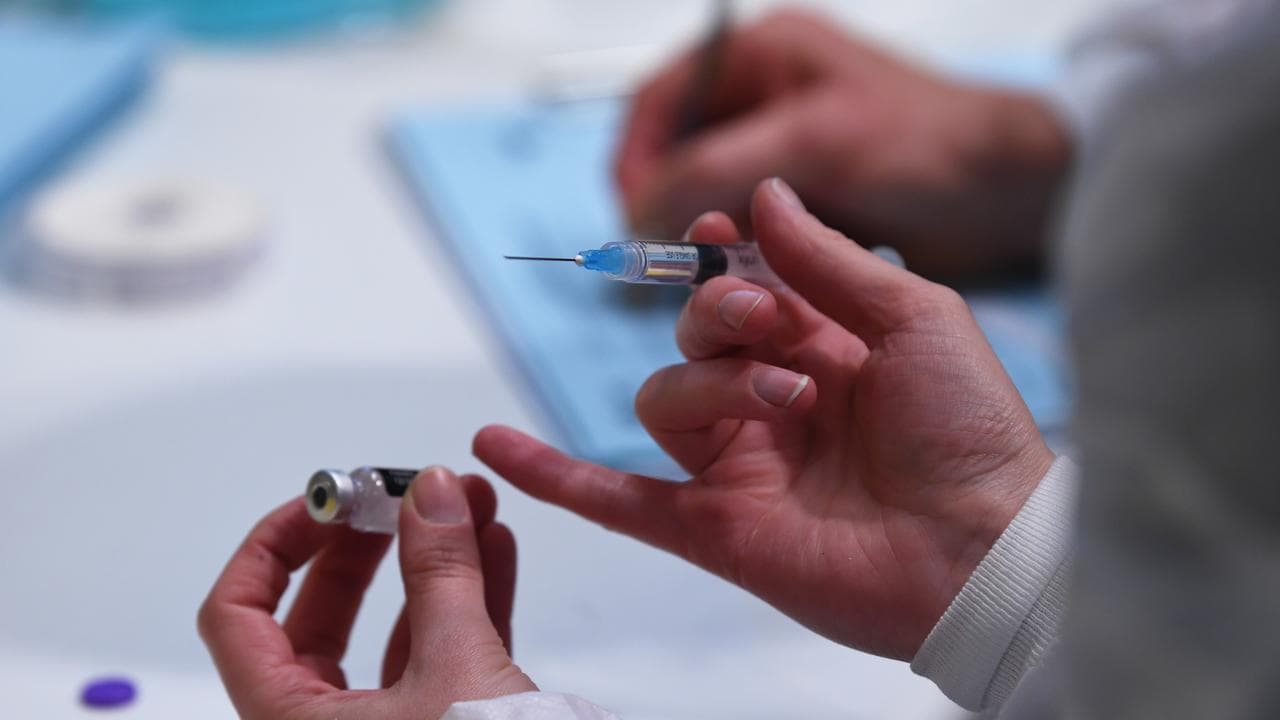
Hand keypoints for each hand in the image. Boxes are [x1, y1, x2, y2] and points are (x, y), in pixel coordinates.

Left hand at [199, 468, 535, 718]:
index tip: (327, 498)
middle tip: (400, 496)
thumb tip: (429, 495)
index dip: (275, 546)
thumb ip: (442, 576)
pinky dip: (467, 601)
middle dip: (366, 547)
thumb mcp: (459, 674)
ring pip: (389, 634)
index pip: (238, 616)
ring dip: (430, 566)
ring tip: (465, 510)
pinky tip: (493, 554)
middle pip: (316, 618)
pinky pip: (439, 655)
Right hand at [475, 179, 1053, 660]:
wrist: (987, 548)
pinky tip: (496, 448)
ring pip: (664, 399)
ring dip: (712, 384)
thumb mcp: (916, 317)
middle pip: (692, 338)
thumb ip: (827, 260)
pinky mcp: (715, 525)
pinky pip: (618, 498)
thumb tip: (760, 198)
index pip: (741, 293)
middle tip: (771, 322)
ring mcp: (739, 466)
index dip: (723, 263)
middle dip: (721, 316)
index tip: (719, 235)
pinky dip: (555, 474)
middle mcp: (771, 405)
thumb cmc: (972, 432)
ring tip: (786, 400)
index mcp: (821, 351)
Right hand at [615, 10, 1069, 276]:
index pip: (658, 106)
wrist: (1013, 194)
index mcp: (758, 60)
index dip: (636, 165)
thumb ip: (717, 170)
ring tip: (729, 288)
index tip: (637, 225)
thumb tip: (638, 212)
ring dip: (708, 253)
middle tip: (682, 267)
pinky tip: (758, 298)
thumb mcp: (815, 144)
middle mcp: (761, 108)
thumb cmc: (929, 147)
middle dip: (672, 217)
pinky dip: (741, 272)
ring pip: (708, 213)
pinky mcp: (803, 214)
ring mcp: (782, 165)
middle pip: (675, 164)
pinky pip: (744, 245)